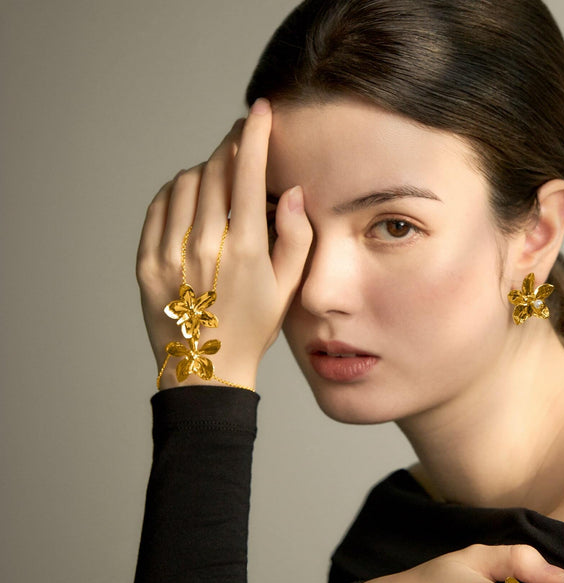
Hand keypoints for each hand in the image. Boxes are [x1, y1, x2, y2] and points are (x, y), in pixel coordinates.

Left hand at [136, 99, 312, 388]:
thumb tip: (290, 193)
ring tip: (217, 184)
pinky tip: (189, 200)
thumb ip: (296, 237)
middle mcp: (203, 244)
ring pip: (184, 183)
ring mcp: (169, 252)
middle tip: (239, 146)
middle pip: (213, 170)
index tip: (258, 112)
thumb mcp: (288, 288)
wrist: (205, 367)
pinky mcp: (146, 261)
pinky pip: (158, 206)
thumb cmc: (252, 327)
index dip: (253, 135)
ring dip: (203, 171)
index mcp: (244, 249)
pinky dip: (175, 192)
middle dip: (229, 148)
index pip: (246, 173)